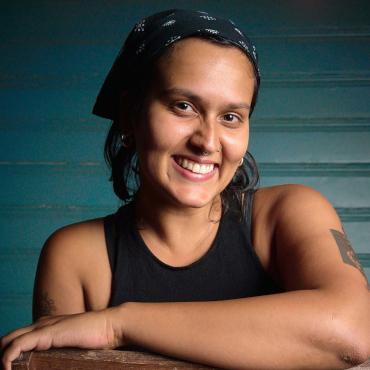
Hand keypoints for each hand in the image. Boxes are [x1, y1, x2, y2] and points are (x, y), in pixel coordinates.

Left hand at [0, 307, 126, 369]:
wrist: (110, 325)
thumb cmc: (97, 337)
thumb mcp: (73, 344)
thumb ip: (61, 348)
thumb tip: (55, 361)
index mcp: (46, 326)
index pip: (18, 338)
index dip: (8, 354)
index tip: (10, 368)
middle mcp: (41, 324)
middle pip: (8, 338)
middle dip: (2, 355)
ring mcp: (43, 327)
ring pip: (8, 340)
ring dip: (2, 358)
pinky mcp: (47, 333)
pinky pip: (17, 345)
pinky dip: (7, 358)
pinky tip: (7, 369)